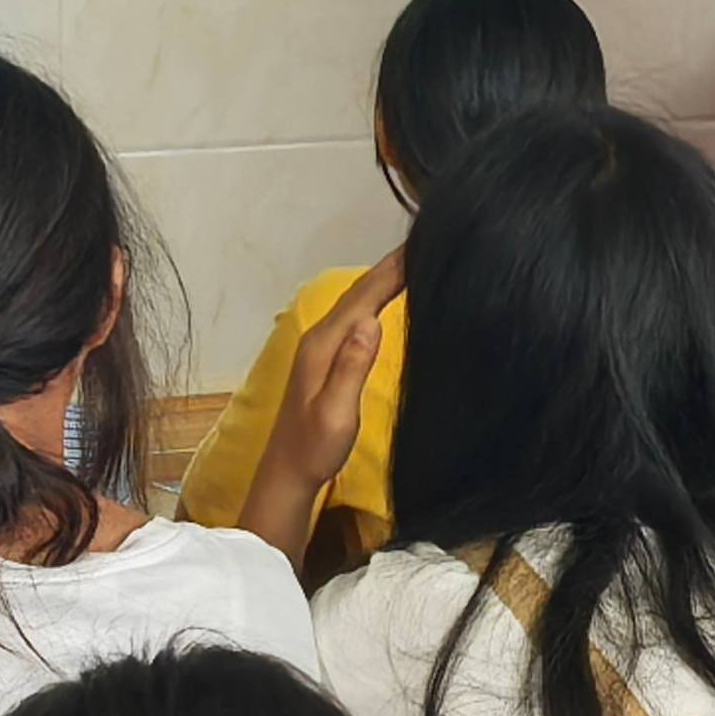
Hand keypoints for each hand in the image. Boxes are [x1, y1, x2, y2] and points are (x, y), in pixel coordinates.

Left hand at [268, 252, 404, 491]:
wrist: (288, 473)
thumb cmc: (315, 449)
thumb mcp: (336, 413)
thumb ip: (352, 367)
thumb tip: (371, 321)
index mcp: (324, 345)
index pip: (363, 297)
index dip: (392, 270)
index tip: (421, 245)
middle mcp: (320, 338)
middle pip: (359, 292)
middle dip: (391, 265)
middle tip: (427, 242)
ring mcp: (321, 347)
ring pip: (356, 302)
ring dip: (382, 279)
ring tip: (412, 260)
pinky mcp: (326, 357)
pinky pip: (355, 316)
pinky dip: (374, 299)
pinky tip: (385, 298)